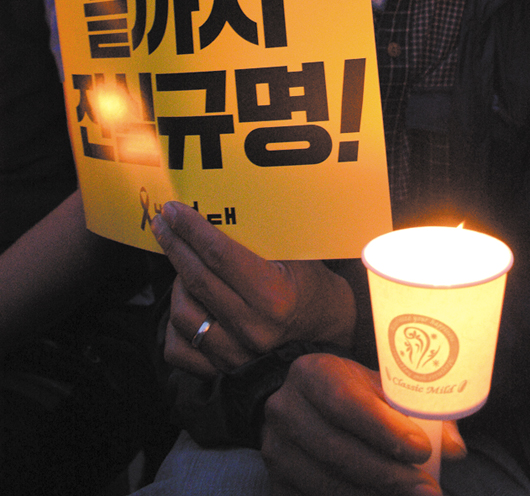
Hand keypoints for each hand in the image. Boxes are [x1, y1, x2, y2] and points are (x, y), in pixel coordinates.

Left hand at [152, 201, 355, 378]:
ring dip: (177, 283)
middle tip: (163, 223)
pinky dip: (175, 323)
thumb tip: (213, 204)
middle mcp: (254, 328)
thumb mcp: (293, 251)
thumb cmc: (305, 279)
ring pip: (183, 314)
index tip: (173, 210)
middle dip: (175, 245)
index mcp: (274, 295)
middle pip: (197, 280)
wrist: (320, 324)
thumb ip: (258, 235)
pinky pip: (179, 348)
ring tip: (184, 264)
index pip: (219, 254)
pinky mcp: (223, 370)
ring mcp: (237, 354)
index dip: (191, 229)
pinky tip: (185, 301)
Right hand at [261, 353, 465, 495]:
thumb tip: (455, 448)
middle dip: (388, 474)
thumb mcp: (377, 388)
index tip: (421, 450)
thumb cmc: (351, 395)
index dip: (383, 428)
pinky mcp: (277, 484)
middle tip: (428, 491)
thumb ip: (415, 409)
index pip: (345, 401)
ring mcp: (275, 450)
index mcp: (310, 373)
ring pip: (327, 483)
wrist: (304, 407)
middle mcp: (285, 409)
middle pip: (337, 449)